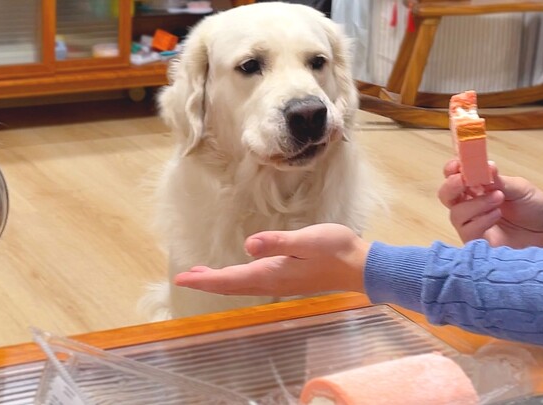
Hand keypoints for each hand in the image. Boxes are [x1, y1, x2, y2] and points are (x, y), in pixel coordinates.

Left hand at [174, 223, 369, 295]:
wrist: (361, 267)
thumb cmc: (335, 249)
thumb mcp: (306, 240)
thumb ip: (277, 242)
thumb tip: (248, 245)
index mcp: (270, 273)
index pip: (229, 280)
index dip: (203, 280)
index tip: (181, 279)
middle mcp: (271, 282)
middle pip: (230, 286)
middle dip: (205, 282)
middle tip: (183, 279)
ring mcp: (279, 282)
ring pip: (240, 285)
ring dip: (218, 281)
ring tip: (200, 276)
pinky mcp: (287, 279)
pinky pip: (251, 282)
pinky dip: (234, 279)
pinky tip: (235, 274)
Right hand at [438, 159, 542, 247]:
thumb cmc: (531, 206)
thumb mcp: (519, 188)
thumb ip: (498, 180)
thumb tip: (485, 166)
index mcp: (476, 187)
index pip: (454, 177)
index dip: (451, 170)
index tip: (457, 166)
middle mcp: (469, 205)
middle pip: (446, 196)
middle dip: (451, 187)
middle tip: (463, 180)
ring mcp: (471, 224)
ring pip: (456, 214)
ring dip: (475, 204)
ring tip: (498, 198)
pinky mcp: (476, 241)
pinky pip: (467, 232)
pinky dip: (480, 221)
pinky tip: (496, 215)